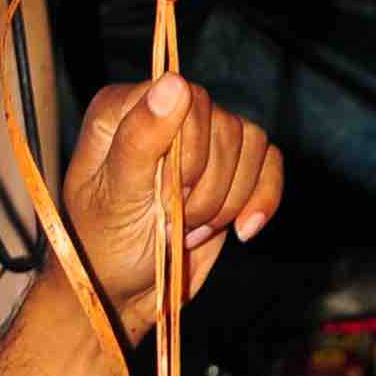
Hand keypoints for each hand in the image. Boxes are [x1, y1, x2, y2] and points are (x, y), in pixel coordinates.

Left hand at [59, 77, 282, 345]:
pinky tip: (243, 231)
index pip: (189, 99)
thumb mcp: (116, 196)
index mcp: (128, 108)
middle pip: (225, 124)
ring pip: (251, 143)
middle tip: (175, 220)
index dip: (190, 153)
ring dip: (227, 199)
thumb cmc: (105, 246)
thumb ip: (141, 138)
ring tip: (191, 229)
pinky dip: (262, 199)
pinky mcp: (230, 171)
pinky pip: (270, 163)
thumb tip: (174, 82)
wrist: (122, 292)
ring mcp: (202, 142)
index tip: (167, 196)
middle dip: (207, 186)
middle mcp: (168, 115)